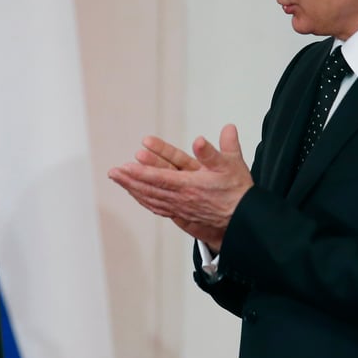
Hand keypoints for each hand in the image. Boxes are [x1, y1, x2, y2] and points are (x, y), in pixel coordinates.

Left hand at [107, 124, 253, 250]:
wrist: (243, 218)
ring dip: (133, 189)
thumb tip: (200, 140)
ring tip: (119, 179)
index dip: (142, 173)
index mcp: (191, 186)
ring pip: (151, 199)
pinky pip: (157, 207)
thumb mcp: (230, 165)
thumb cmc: (237, 190)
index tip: (126, 167)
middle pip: (150, 189)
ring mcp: (180, 208)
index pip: (160, 178)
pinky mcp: (181, 213)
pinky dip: (144, 199)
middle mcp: (182, 199)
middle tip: (113, 172)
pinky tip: (136, 194)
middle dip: (130, 180)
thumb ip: (214, 152)